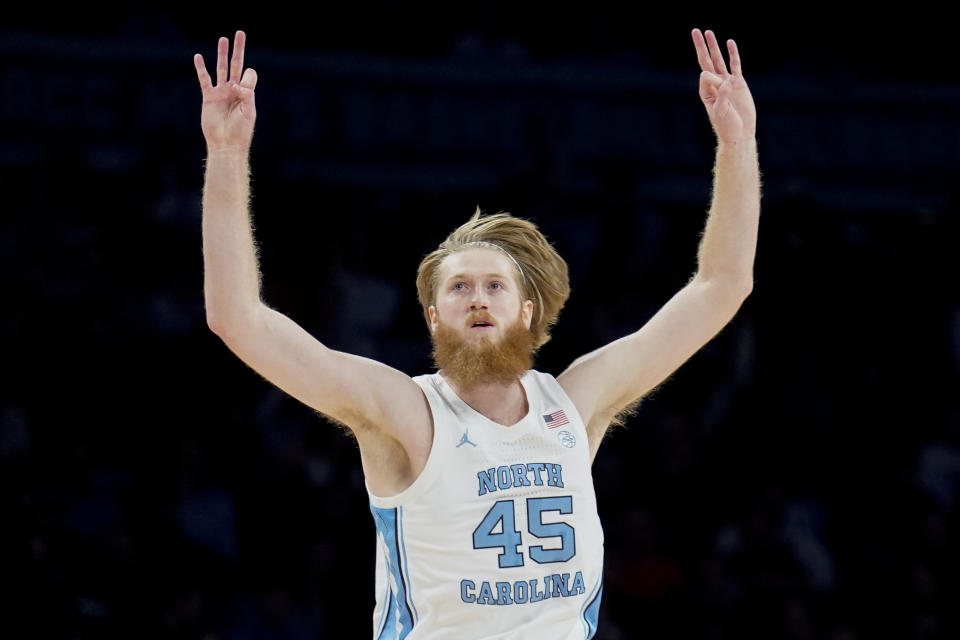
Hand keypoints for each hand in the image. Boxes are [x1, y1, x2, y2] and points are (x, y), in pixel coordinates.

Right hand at [194, 31, 257, 150]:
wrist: (226, 144)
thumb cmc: (241, 131)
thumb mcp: (249, 112)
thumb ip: (247, 94)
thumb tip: (237, 82)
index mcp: (246, 93)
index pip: (249, 75)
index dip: (247, 77)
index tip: (241, 90)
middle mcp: (234, 89)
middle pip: (236, 64)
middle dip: (238, 49)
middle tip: (240, 33)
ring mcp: (221, 92)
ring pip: (221, 68)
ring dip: (222, 53)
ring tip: (223, 39)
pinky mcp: (209, 97)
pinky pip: (204, 79)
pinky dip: (200, 68)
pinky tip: (198, 57)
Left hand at [692, 29, 755, 143]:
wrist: (740, 133)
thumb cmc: (727, 126)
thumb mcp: (721, 111)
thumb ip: (721, 95)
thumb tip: (723, 80)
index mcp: (706, 92)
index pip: (706, 76)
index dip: (713, 79)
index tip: (723, 90)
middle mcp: (715, 84)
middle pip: (707, 61)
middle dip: (701, 46)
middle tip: (695, 31)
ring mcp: (727, 82)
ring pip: (719, 60)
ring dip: (714, 46)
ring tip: (708, 32)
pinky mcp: (739, 83)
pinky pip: (735, 65)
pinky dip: (733, 54)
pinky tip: (730, 43)